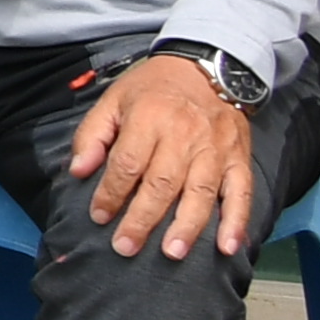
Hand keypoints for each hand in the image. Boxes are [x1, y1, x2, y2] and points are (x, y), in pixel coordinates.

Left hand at [69, 53, 263, 260]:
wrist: (207, 66)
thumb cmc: (154, 88)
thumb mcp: (114, 99)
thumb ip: (93, 135)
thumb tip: (78, 171)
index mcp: (149, 118)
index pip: (128, 163)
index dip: (111, 193)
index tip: (99, 216)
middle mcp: (184, 135)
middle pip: (162, 183)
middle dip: (142, 219)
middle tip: (125, 247)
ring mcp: (215, 150)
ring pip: (200, 193)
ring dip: (186, 227)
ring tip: (171, 253)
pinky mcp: (239, 159)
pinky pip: (240, 193)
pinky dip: (236, 222)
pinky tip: (227, 247)